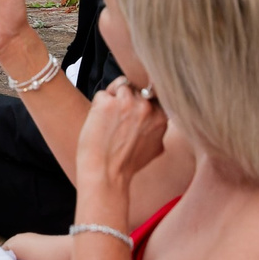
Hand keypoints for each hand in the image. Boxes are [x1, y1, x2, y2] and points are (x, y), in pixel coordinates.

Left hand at [76, 81, 168, 207]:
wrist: (106, 174)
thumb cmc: (126, 164)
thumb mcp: (155, 147)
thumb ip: (158, 129)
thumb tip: (159, 120)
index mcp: (161, 117)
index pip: (154, 93)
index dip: (142, 99)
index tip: (133, 110)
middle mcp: (147, 107)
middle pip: (137, 87)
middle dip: (127, 98)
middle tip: (118, 119)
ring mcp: (127, 102)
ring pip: (120, 85)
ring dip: (112, 98)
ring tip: (108, 120)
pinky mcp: (108, 102)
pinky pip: (102, 94)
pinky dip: (98, 106)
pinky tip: (99, 123)